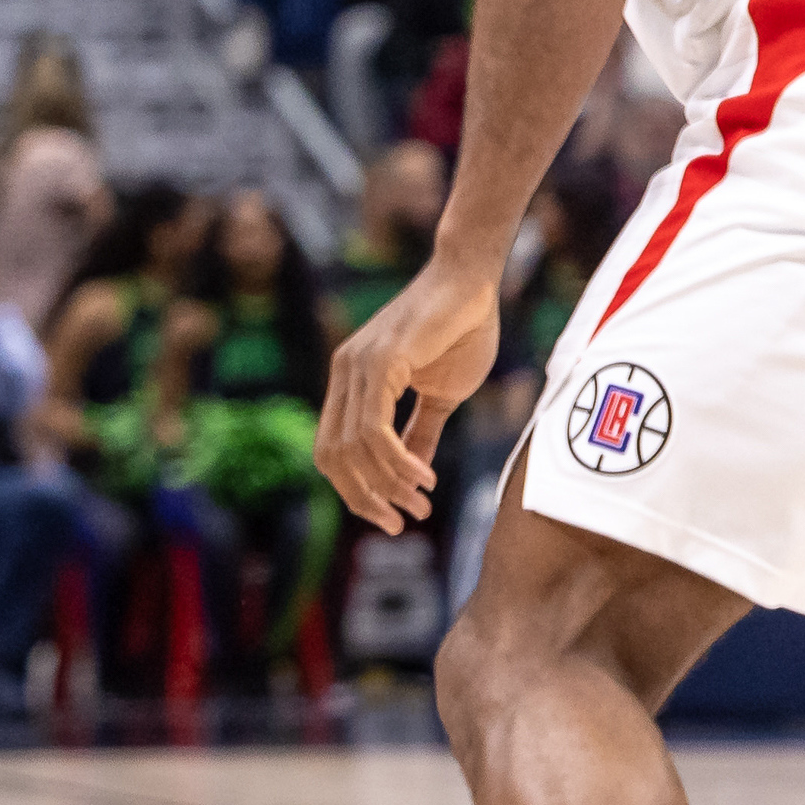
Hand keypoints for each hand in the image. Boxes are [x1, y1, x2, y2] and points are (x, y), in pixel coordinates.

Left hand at [314, 258, 502, 533]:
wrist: (473, 283)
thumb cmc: (461, 331)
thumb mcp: (439, 396)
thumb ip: (420, 433)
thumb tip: (415, 475)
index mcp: (348, 383)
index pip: (331, 451)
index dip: (356, 490)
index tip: (391, 516)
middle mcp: (342, 374)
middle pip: (332, 457)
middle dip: (366, 498)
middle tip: (403, 521)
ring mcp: (355, 366)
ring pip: (354, 448)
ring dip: (388, 485)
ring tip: (421, 502)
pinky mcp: (379, 362)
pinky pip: (373, 428)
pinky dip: (395, 461)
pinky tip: (422, 476)